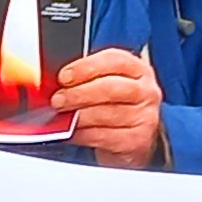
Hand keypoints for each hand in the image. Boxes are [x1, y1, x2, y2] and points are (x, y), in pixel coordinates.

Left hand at [55, 44, 167, 167]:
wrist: (130, 141)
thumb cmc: (114, 108)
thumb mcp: (105, 86)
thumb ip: (85, 79)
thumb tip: (54, 83)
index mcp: (138, 70)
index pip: (115, 60)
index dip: (86, 67)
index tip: (64, 76)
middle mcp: (146, 92)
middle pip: (110, 88)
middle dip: (78, 93)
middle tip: (58, 100)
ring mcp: (145, 117)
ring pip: (106, 114)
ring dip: (78, 116)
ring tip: (62, 117)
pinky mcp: (137, 141)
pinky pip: (104, 136)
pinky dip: (83, 134)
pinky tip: (72, 132)